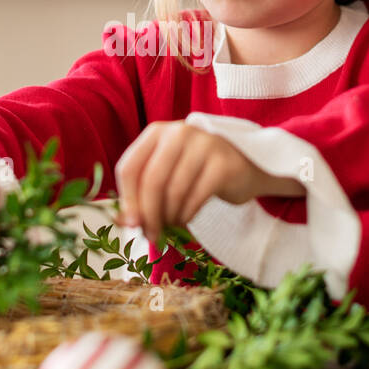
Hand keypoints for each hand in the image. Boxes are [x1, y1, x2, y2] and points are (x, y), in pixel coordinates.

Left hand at [114, 121, 303, 243]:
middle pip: (151, 181)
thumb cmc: (196, 173)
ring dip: (169, 218)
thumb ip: (141, 194)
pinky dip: (186, 216)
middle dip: (148, 215)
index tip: (131, 224)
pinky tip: (186, 219)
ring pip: (173, 192)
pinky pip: (195, 198)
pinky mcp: (223, 164)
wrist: (246, 167)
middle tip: (150, 235)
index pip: (129, 168)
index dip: (127, 200)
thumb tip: (123, 222)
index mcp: (156, 132)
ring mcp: (204, 145)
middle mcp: (179, 132)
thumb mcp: (165, 176)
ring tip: (171, 225)